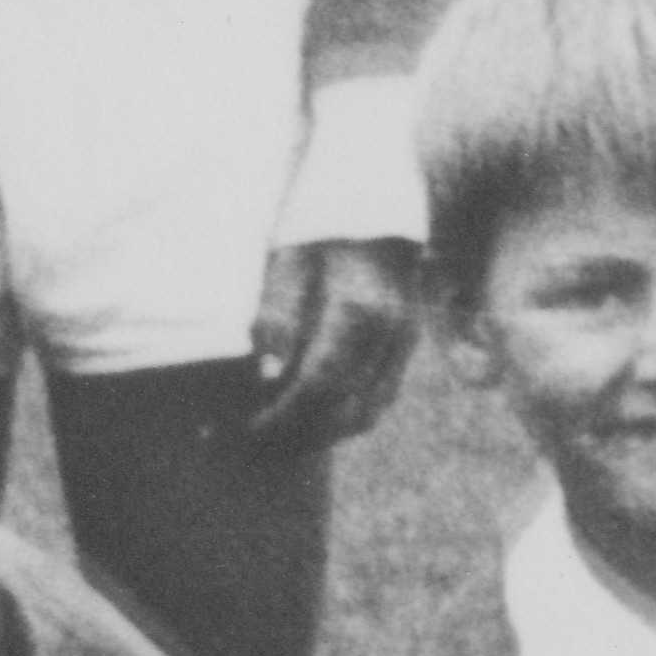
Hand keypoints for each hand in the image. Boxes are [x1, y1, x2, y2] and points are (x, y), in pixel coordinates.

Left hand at [243, 238, 424, 451]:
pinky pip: (377, 402)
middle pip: (348, 408)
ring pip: (367, 414)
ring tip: (274, 436)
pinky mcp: (405, 351)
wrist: (368, 214)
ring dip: (320, 434)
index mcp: (361, 305)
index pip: (323, 381)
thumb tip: (270, 376)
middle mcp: (394, 330)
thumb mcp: (285, 264)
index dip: (284, 412)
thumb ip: (277, 317)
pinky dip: (341, 420)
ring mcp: (406, 343)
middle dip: (299, 433)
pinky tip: (304, 420)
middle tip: (254, 440)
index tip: (248, 426)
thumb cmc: (313, 236)